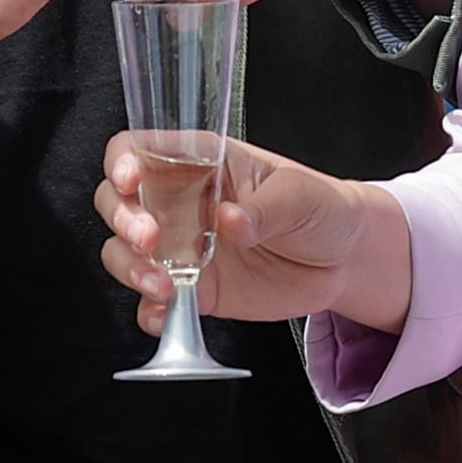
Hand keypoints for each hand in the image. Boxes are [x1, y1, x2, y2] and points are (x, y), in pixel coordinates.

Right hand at [94, 130, 386, 325]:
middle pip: (118, 202)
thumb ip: (264, 208)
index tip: (131, 180)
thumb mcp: (301, 194)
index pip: (140, 149)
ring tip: (163, 284)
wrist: (344, 260)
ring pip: (124, 254)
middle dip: (122, 219)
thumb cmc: (321, 208)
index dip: (123, 161)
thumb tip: (229, 221)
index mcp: (200, 163)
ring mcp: (182, 248)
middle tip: (151, 239)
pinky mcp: (195, 290)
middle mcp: (180, 203)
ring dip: (130, 268)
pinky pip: (154, 303)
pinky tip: (167, 312)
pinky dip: (151, 311)